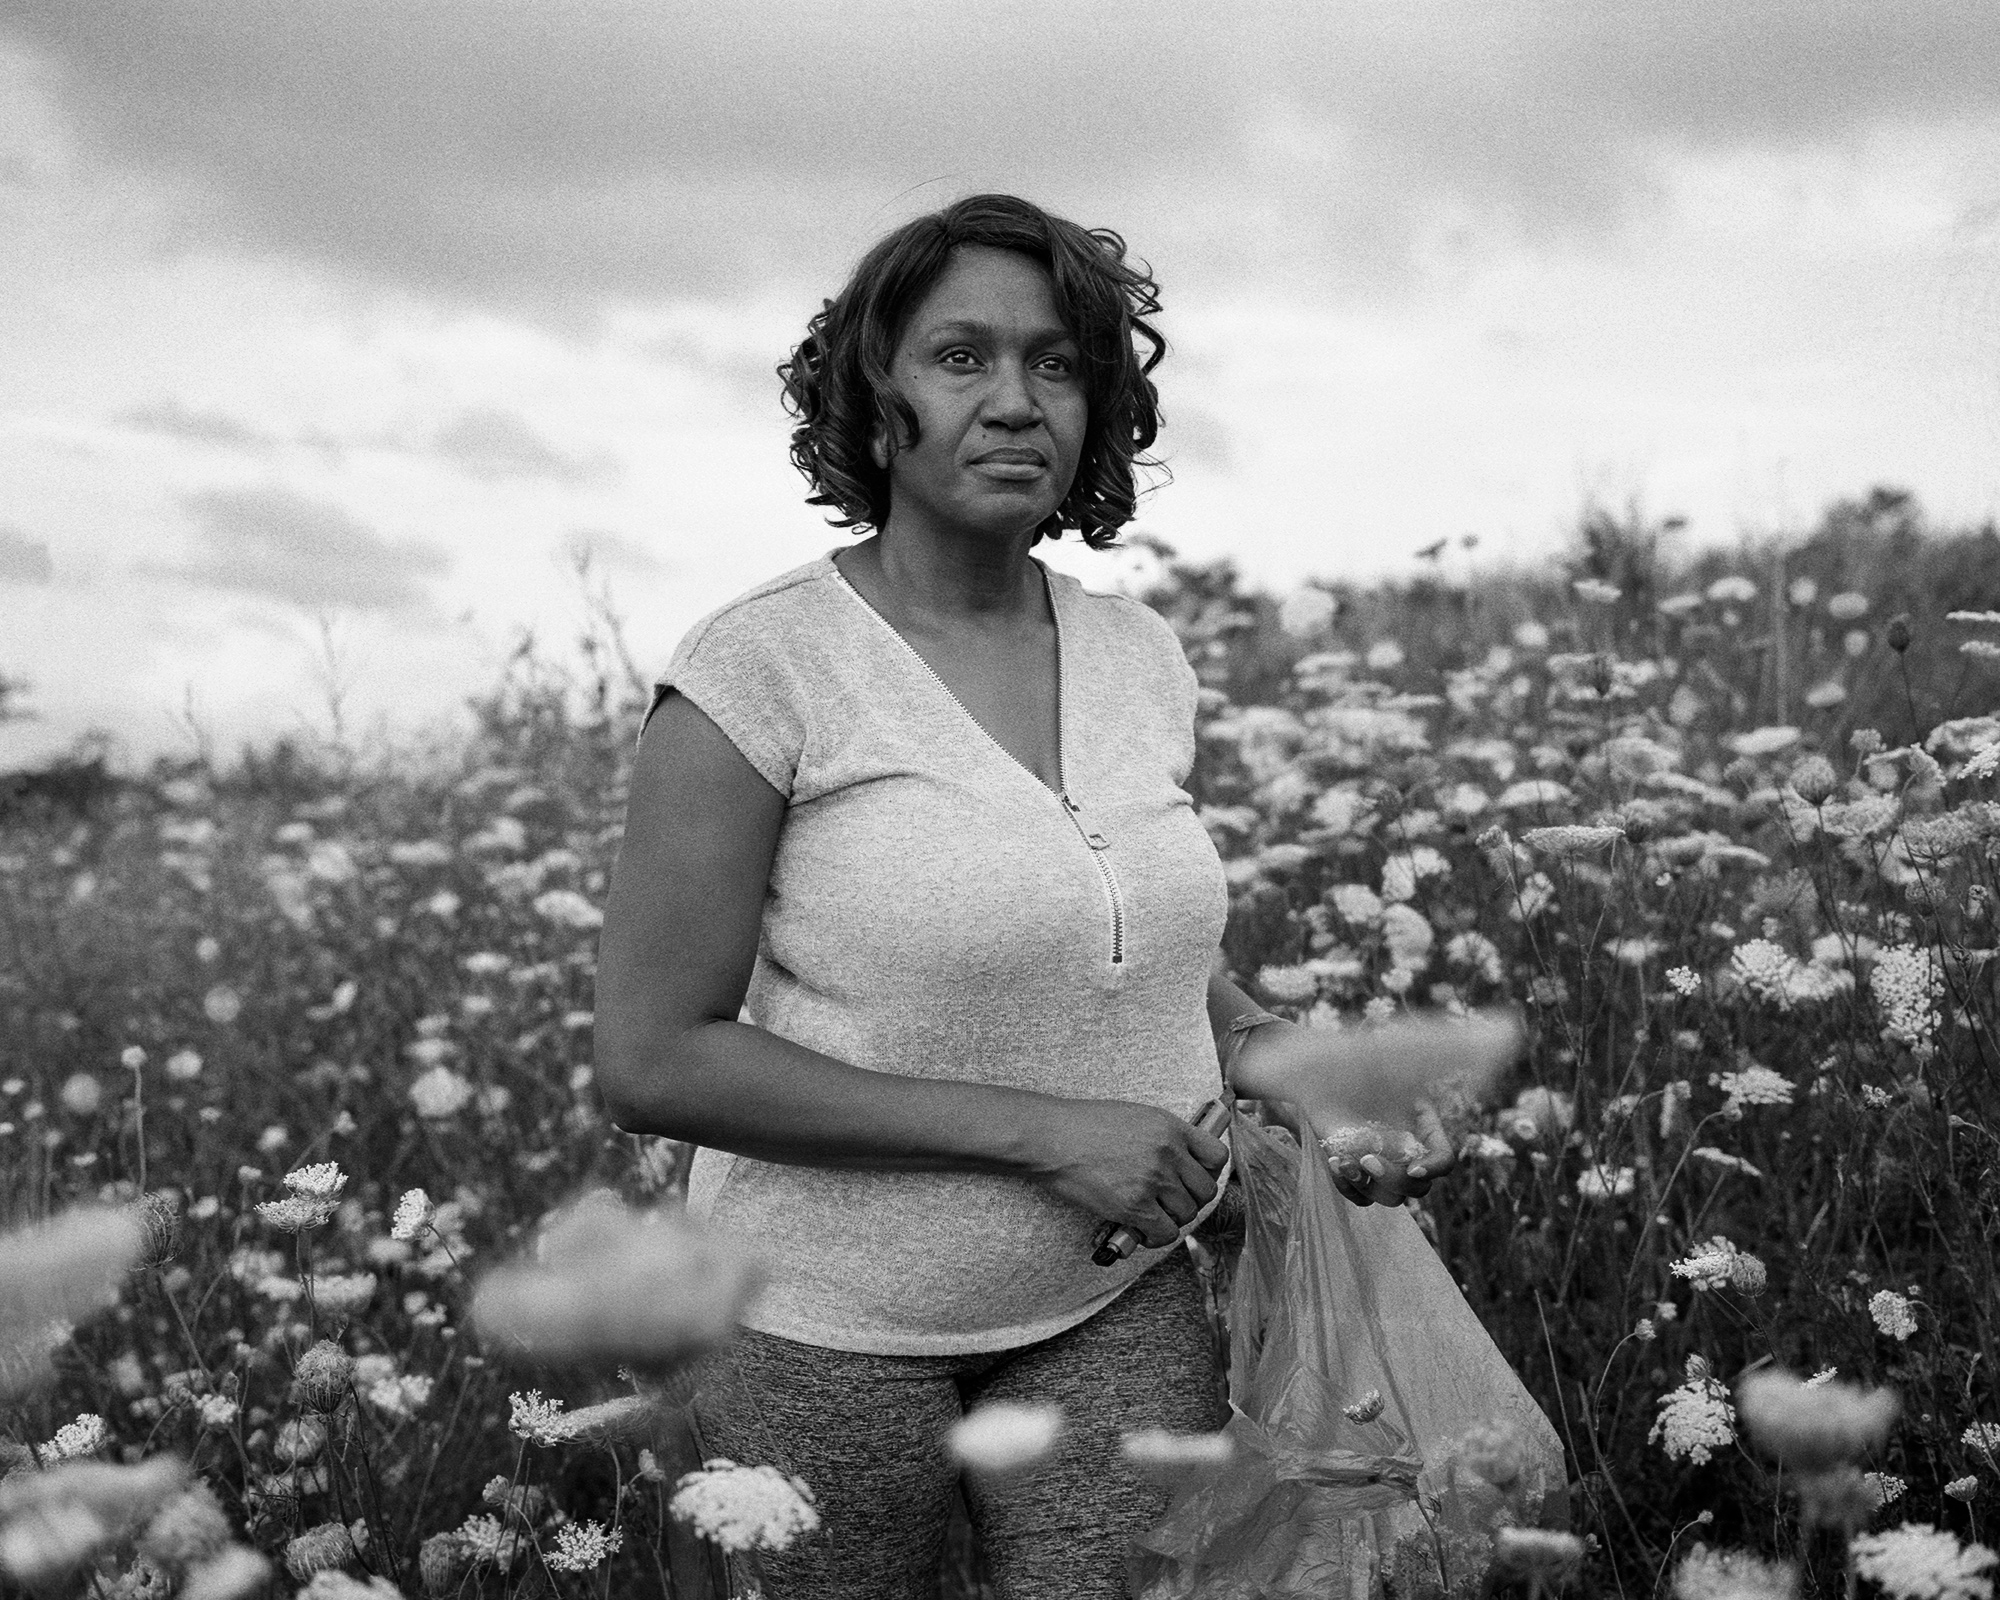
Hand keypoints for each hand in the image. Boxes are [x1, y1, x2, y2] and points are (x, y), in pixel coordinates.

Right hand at [1025, 1099, 1230, 1249]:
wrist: (1052, 1138)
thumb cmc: (1084, 1125)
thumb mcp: (1135, 1116)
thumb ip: (1163, 1136)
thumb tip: (1180, 1159)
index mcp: (1170, 1127)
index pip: (1217, 1155)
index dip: (1210, 1172)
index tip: (1197, 1178)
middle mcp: (1168, 1153)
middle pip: (1205, 1190)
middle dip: (1192, 1199)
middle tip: (1173, 1202)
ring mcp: (1153, 1180)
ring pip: (1187, 1213)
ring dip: (1173, 1218)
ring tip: (1154, 1214)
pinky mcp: (1134, 1206)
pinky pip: (1166, 1233)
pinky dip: (1158, 1237)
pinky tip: (1145, 1231)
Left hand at [1228, 1009, 1522, 1207]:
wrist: (1308, 1068)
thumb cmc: (1356, 1057)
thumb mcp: (1406, 1050)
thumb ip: (1453, 1047)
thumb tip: (1507, 1032)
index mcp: (1424, 1126)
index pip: (1445, 1161)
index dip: (1434, 1168)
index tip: (1412, 1165)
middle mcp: (1405, 1147)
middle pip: (1418, 1188)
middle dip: (1395, 1180)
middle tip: (1366, 1158)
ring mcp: (1378, 1160)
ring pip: (1389, 1198)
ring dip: (1369, 1185)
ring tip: (1344, 1159)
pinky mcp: (1351, 1168)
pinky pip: (1357, 1198)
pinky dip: (1346, 1187)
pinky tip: (1333, 1161)